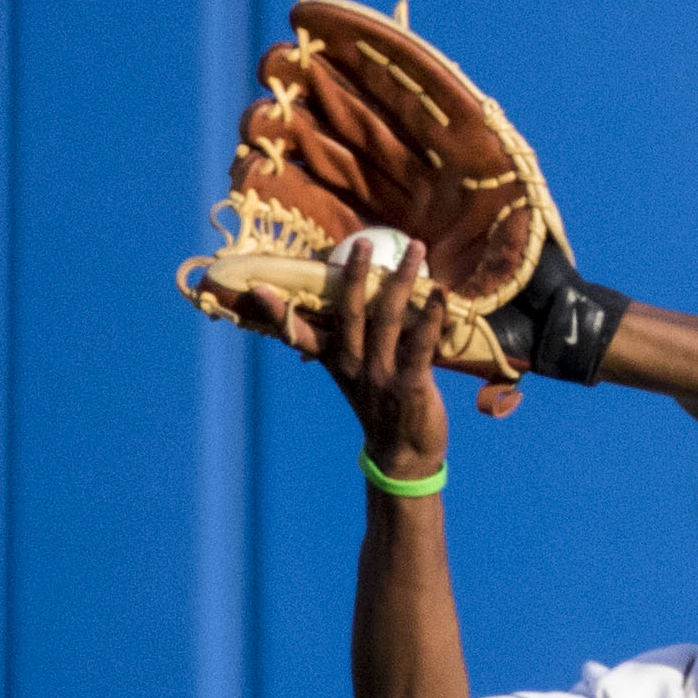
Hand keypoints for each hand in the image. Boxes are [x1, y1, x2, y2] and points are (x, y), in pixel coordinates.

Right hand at [236, 240, 450, 475]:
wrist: (402, 456)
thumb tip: (361, 308)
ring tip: (416, 251)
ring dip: (403, 281)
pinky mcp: (409, 385)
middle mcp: (354, 364)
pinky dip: (431, 316)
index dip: (279, 312)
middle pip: (352, 311)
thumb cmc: (382, 408)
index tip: (257, 287)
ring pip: (388, 318)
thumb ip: (353, 345)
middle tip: (363, 242)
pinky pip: (420, 344)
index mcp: (336, 361)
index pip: (301, 333)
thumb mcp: (355, 378)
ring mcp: (381, 374)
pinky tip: (439, 292)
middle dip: (356, 274)